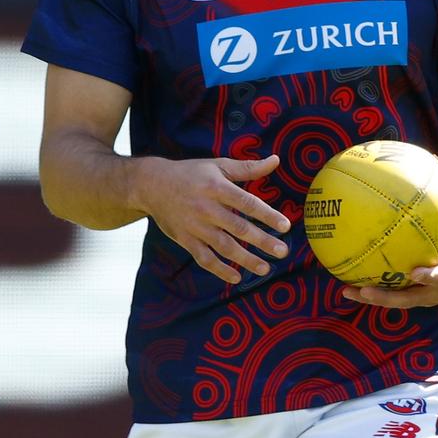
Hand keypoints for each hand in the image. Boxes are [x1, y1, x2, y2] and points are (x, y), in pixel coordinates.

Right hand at [138, 153, 290, 283]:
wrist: (152, 185)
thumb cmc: (191, 174)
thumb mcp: (218, 166)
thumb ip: (247, 168)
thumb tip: (276, 160)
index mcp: (217, 188)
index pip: (247, 203)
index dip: (267, 215)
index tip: (285, 225)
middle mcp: (207, 208)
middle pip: (238, 228)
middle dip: (261, 241)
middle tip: (282, 250)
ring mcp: (195, 226)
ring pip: (224, 246)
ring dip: (246, 259)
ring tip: (266, 268)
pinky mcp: (185, 240)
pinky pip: (204, 258)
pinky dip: (220, 270)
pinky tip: (237, 277)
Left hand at [341, 165, 437, 309]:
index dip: (430, 277)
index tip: (415, 272)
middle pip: (412, 298)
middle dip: (388, 297)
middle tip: (366, 289)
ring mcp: (427, 296)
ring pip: (398, 302)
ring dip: (372, 299)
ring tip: (347, 291)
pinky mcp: (417, 296)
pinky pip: (393, 296)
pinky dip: (372, 293)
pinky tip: (348, 283)